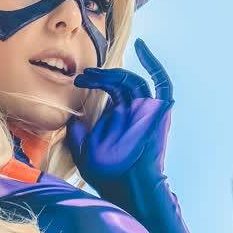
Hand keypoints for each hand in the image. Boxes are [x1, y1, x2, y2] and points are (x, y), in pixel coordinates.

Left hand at [65, 40, 173, 194]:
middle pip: (119, 82)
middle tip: (84, 76)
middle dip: (101, 76)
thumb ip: (76, 134)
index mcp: (119, 117)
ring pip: (133, 81)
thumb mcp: (82, 151)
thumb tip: (71, 117)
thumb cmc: (106, 174)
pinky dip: (153, 64)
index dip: (95, 80)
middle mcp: (134, 110)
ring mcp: (147, 109)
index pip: (109, 89)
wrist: (126, 185)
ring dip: (114, 73)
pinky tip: (141, 47)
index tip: (79, 80)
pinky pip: (161, 83)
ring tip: (95, 73)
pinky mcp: (159, 111)